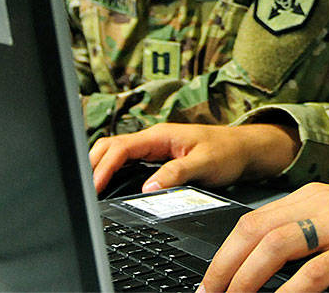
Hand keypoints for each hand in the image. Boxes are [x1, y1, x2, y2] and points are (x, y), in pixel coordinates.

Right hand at [89, 122, 298, 194]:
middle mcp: (153, 139)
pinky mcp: (157, 158)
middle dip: (93, 165)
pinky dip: (112, 172)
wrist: (244, 149)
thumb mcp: (205, 164)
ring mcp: (153, 148)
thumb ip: (177, 173)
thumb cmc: (228, 151)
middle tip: (84, 192)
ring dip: (101, 167)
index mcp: (160, 135)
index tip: (93, 187)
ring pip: (116, 153)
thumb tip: (149, 187)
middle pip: (110, 146)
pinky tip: (108, 186)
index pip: (121, 147)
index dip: (103, 167)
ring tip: (89, 191)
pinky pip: (127, 162)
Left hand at [199, 184, 328, 292]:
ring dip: (246, 280)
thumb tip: (264, 268)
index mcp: (315, 197)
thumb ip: (309, 238)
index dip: (224, 254)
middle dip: (224, 268)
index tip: (209, 283)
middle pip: (256, 231)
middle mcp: (324, 203)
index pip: (253, 222)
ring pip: (277, 246)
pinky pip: (317, 271)